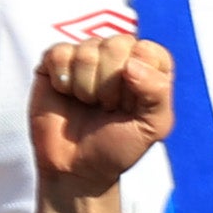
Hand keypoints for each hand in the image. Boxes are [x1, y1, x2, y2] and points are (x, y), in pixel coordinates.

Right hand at [28, 29, 175, 195]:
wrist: (75, 167)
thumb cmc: (118, 146)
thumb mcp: (153, 126)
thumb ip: (157, 93)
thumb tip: (130, 65)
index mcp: (148, 66)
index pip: (147, 50)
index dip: (138, 80)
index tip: (130, 106)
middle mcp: (118, 56)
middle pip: (116, 44)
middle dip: (109, 84)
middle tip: (106, 106)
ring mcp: (85, 56)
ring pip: (87, 50)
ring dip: (85, 86)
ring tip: (87, 103)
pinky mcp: (55, 61)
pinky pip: (59, 53)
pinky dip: (62, 79)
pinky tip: (66, 94)